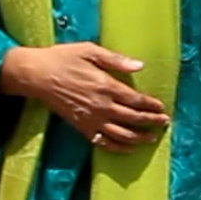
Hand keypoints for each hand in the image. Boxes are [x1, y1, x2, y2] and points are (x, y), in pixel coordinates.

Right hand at [0, 44, 168, 151]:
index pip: (136, 100)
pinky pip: (102, 142)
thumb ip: (116, 60)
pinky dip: (117, 147)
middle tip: (164, 122)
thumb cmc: (63, 58)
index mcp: (106, 86)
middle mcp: (101, 106)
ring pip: (121, 134)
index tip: (162, 108)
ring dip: (139, 138)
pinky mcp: (81, 127)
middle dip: (151, 122)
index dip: (151, 105)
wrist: (36, 75)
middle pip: (133, 119)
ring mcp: (91, 119)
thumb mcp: (90, 51)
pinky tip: (128, 148)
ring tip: (152, 138)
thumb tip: (139, 66)